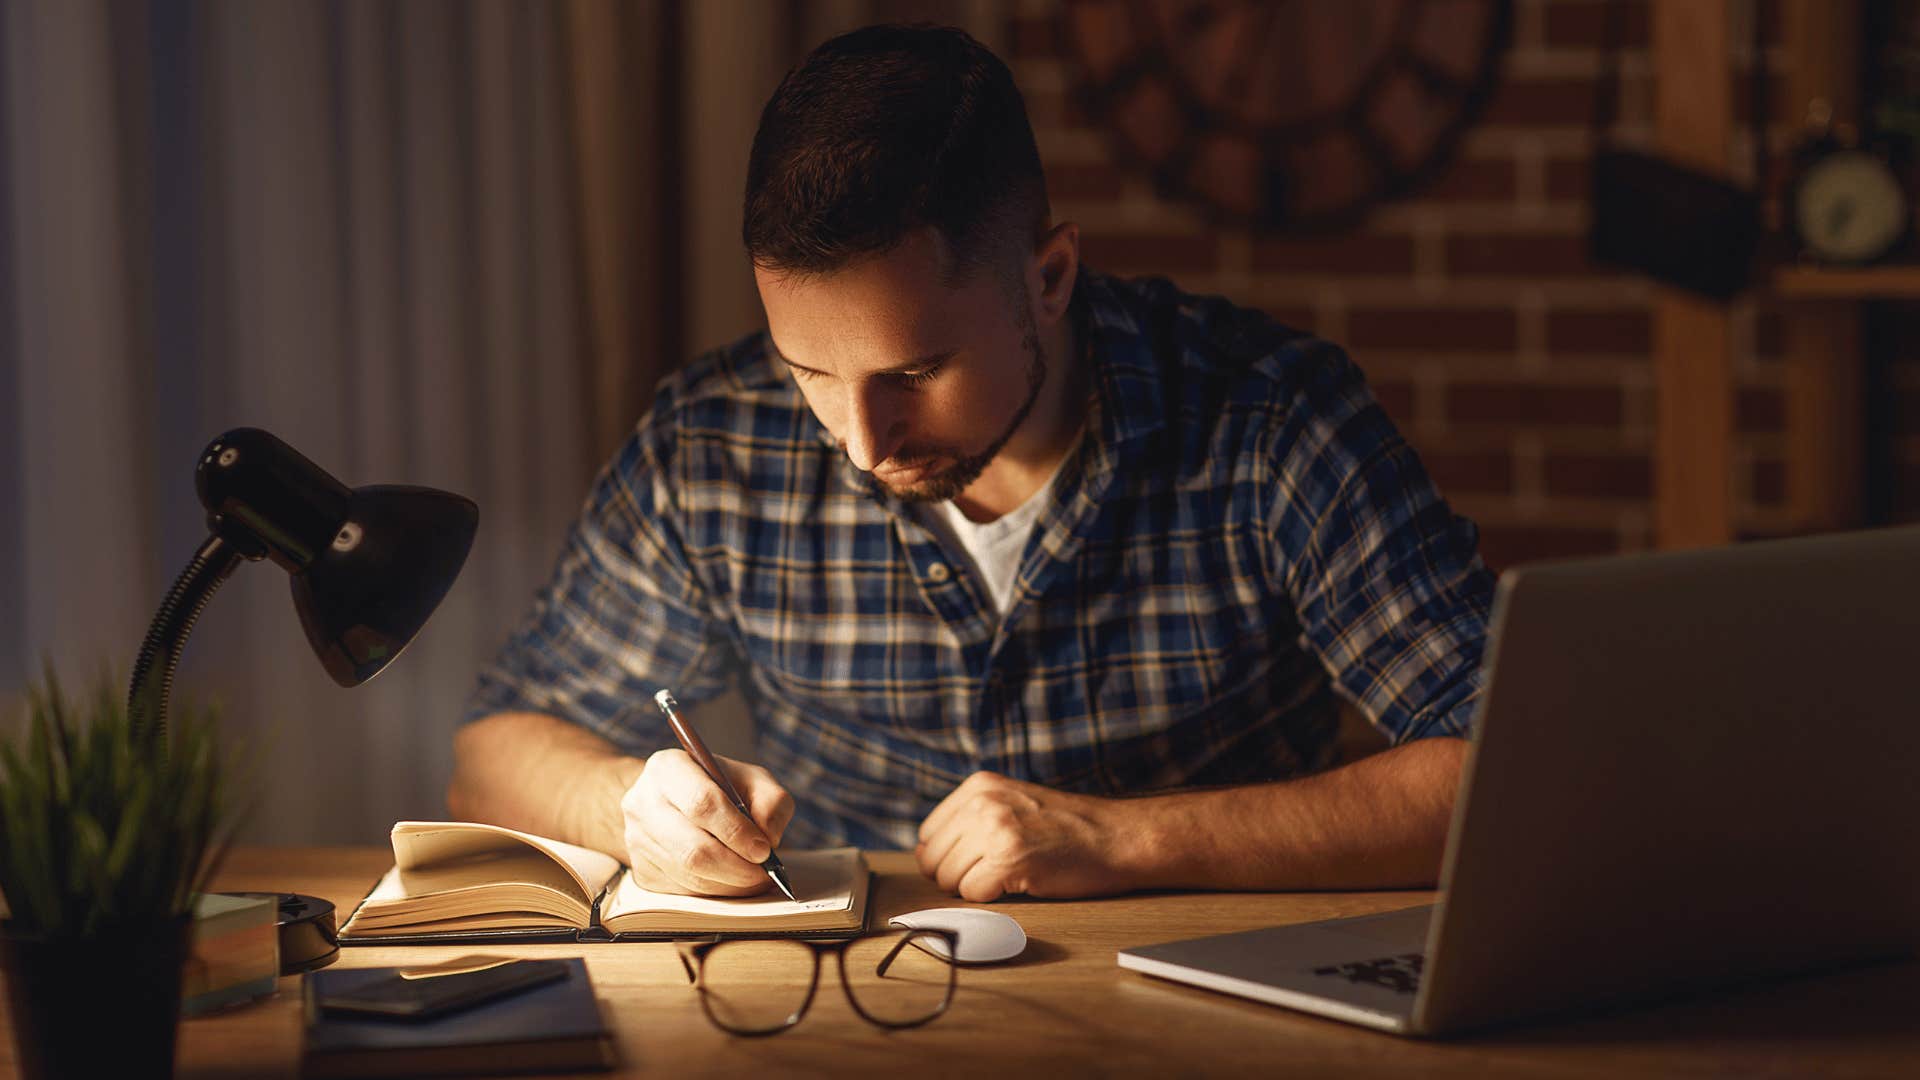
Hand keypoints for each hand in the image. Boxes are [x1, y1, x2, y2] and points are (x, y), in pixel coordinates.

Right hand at [619, 749, 794, 896]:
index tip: (764, 850)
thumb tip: (768, 838)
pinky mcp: (640, 870)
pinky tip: (731, 881)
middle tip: (764, 873)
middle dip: (736, 867)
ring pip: (688, 875)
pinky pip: (682, 892)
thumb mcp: (753, 780)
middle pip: (692, 848)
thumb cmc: (721, 788)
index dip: (736, 832)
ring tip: (754, 878)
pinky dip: (714, 893)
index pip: (701, 803)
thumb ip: (771, 802)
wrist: (677, 802)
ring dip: (729, 884)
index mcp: (668, 768)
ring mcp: (636, 839)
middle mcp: (643, 802)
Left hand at [914, 771, 1137, 901]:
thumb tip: (922, 854)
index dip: (948, 854)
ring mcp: (995, 829)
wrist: (1116, 837)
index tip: (978, 858)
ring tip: (1011, 872)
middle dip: (957, 874)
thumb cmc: (1067, 827)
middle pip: (932, 858)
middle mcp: (983, 802)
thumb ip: (969, 819)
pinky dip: (991, 897)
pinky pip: (972, 893)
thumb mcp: (1012, 802)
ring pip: (948, 878)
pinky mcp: (1009, 860)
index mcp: (979, 785)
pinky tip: (1019, 881)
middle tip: (996, 870)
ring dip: (975, 886)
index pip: (928, 833)